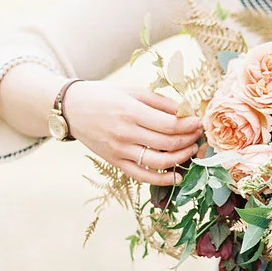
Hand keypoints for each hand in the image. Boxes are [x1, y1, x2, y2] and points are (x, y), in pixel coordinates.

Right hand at [62, 82, 203, 184]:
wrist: (72, 109)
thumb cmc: (104, 96)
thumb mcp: (132, 91)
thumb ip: (160, 101)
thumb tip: (187, 111)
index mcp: (130, 112)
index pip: (169, 124)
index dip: (189, 125)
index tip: (199, 122)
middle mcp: (125, 133)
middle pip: (167, 143)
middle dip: (189, 139)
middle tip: (199, 134)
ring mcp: (120, 151)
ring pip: (159, 161)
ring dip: (181, 157)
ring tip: (192, 149)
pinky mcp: (115, 162)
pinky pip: (143, 176)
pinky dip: (163, 179)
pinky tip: (178, 175)